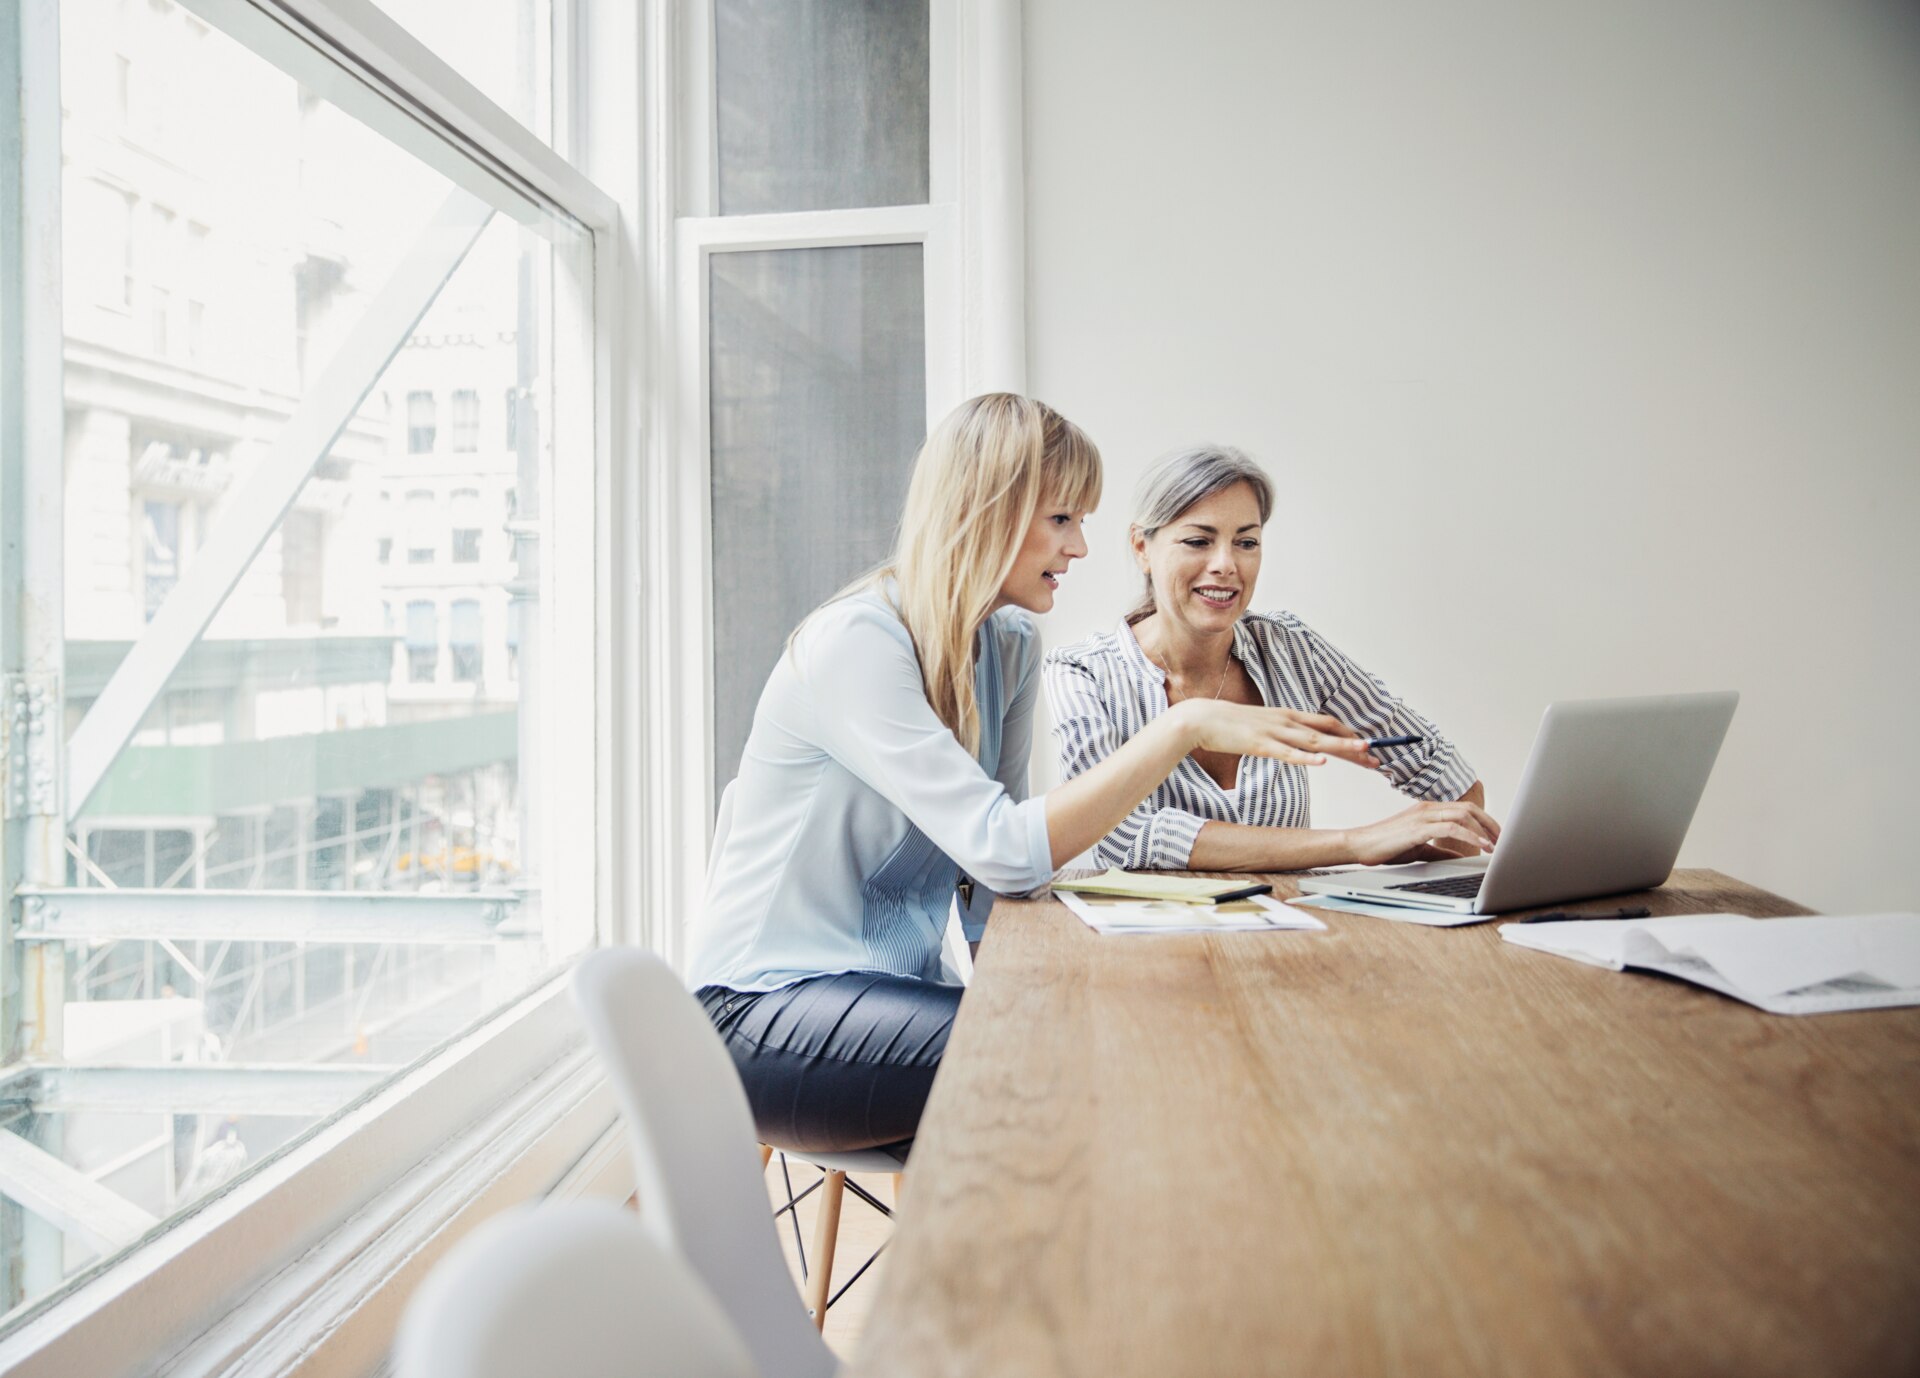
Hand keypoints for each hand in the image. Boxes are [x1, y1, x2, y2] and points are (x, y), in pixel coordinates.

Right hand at [1176, 702, 1378, 768]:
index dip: (1350, 734)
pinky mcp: (1259, 744)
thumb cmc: (1230, 725)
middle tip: (1378, 758)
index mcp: (1288, 716)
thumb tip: (1297, 743)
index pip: (1327, 724)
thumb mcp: (1262, 726)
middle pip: (1328, 732)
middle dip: (1355, 745)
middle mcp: (1286, 721)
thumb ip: (1281, 733)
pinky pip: (1286, 753)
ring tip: (1363, 753)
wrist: (1200, 718)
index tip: (1369, 747)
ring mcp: (1274, 732)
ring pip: (1314, 742)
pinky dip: (1305, 759)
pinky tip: (1322, 763)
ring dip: (1341, 748)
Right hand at [1343, 798, 1502, 865]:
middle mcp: (1428, 808)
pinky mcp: (1418, 828)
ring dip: (1484, 830)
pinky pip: (1451, 827)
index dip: (1485, 821)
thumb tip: (1460, 855)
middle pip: (1469, 808)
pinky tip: (1480, 846)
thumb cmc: (1385, 845)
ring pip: (1463, 815)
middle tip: (1504, 840)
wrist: (1359, 845)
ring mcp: (1423, 816)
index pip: (1464, 809)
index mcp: (1428, 810)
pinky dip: (1469, 836)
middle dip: (1490, 824)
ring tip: (1496, 845)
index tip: (1497, 836)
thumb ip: (1440, 849)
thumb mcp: (1419, 848)